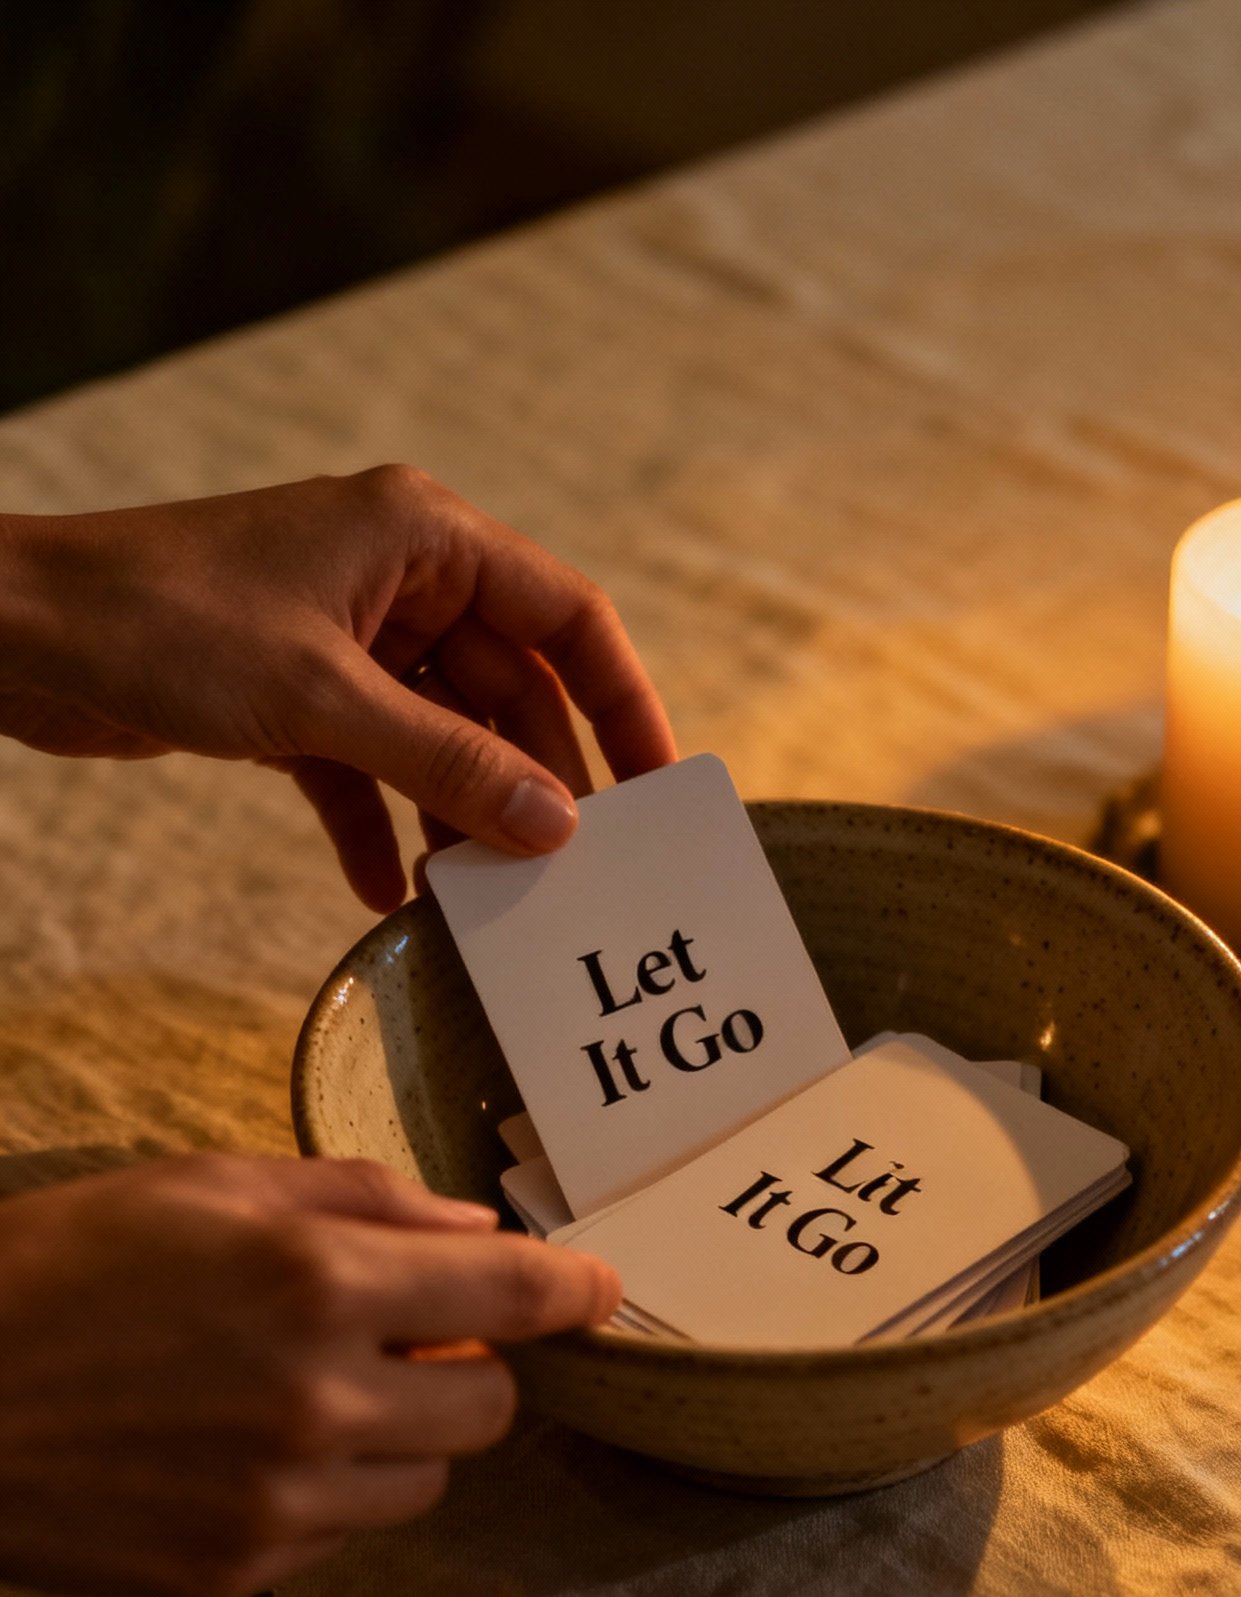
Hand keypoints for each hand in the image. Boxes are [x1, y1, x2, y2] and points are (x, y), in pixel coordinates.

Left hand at [0, 466, 676, 908]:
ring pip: (441, 736)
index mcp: (424, 538)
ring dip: (458, 812)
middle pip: (509, 689)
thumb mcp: (324, 701)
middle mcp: (397, 580)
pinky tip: (389, 894)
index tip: (659, 789)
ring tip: (484, 895)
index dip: (624, 701)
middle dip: (534, 780)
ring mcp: (346, 640)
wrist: (21, 634)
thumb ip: (447, 763)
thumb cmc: (165, 623)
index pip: (566, 617)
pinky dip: (380, 826)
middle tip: (570, 871)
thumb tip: (555, 827)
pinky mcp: (293, 696)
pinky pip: (368, 769)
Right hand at [0, 1154, 620, 1596]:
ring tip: (292, 1391)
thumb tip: (474, 1228)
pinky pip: (344, 1532)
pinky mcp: (238, 1569)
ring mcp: (281, 1500)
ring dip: (397, 1434)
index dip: (572, 1291)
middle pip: (489, 1406)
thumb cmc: (54, 1268)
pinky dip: (325, 1490)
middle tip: (400, 1336)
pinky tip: (235, 1448)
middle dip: (466, 1367)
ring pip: (427, 1479)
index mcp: (314, 1281)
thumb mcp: (199, 1186)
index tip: (598, 1289)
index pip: (508, 1296)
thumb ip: (353, 1199)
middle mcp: (318, 1399)